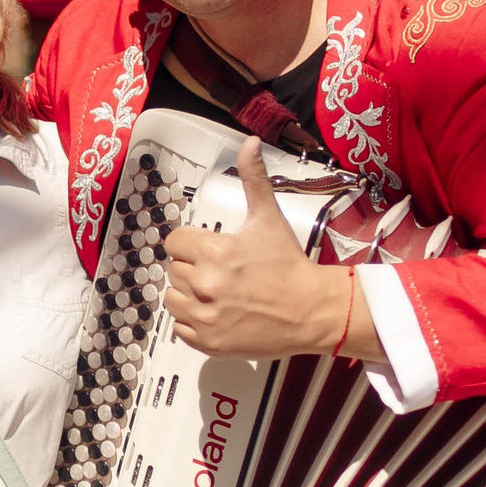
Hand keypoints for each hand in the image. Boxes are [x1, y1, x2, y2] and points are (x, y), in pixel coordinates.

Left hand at [163, 138, 383, 364]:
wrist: (312, 310)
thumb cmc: (289, 266)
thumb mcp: (269, 218)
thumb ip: (254, 179)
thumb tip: (249, 144)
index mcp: (214, 252)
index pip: (174, 242)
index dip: (191, 244)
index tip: (209, 249)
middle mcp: (205, 285)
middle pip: (175, 270)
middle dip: (194, 269)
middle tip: (223, 272)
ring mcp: (205, 316)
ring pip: (173, 299)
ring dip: (190, 295)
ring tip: (219, 293)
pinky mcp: (208, 342)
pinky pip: (180, 328)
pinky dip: (194, 322)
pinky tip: (218, 313)